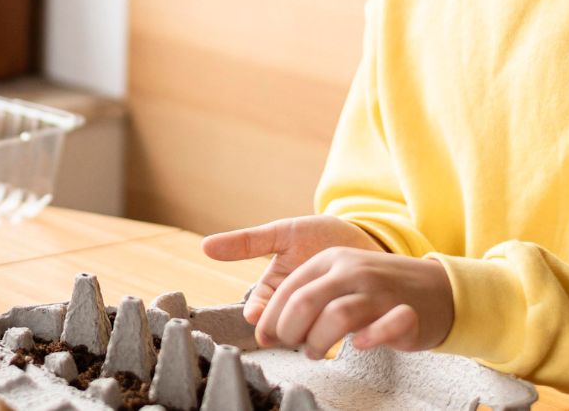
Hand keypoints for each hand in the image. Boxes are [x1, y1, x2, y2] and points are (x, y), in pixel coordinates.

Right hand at [201, 215, 383, 324]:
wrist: (364, 237)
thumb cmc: (320, 234)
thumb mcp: (283, 233)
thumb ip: (248, 243)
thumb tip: (205, 246)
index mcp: (274, 289)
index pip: (258, 310)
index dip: (258, 315)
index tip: (255, 315)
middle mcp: (293, 308)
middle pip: (278, 329)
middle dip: (282, 328)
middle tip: (288, 327)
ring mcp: (317, 317)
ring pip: (303, 335)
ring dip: (307, 332)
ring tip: (316, 324)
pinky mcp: (343, 324)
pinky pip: (333, 336)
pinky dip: (334, 332)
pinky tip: (339, 327)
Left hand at [253, 247, 453, 358]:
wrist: (438, 288)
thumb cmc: (378, 290)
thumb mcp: (338, 278)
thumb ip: (303, 297)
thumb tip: (263, 328)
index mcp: (331, 259)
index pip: (289, 289)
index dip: (272, 317)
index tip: (266, 338)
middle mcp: (353, 271)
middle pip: (305, 302)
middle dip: (289, 330)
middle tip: (292, 345)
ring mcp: (380, 291)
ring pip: (338, 315)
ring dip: (319, 340)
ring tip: (316, 351)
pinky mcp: (405, 313)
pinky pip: (385, 326)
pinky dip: (368, 339)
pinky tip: (357, 346)